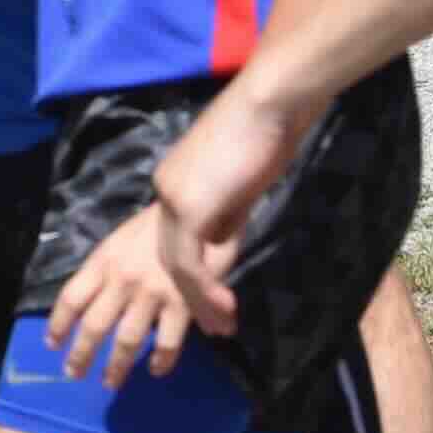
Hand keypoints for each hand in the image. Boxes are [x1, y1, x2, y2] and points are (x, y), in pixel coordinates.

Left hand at [44, 191, 228, 382]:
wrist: (192, 210)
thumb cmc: (153, 228)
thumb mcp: (118, 243)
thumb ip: (105, 271)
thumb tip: (89, 302)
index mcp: (103, 262)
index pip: (71, 297)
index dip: (58, 323)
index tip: (51, 344)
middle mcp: (122, 280)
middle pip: (94, 324)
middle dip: (82, 353)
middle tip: (73, 373)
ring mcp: (151, 293)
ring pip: (127, 339)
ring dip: (117, 365)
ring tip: (109, 382)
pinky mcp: (182, 304)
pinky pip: (168, 342)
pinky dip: (162, 360)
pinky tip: (155, 370)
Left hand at [144, 87, 294, 318]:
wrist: (268, 104)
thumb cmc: (264, 134)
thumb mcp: (241, 184)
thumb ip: (226, 213)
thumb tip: (223, 243)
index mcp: (174, 182)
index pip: (177, 239)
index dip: (194, 276)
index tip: (215, 305)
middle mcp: (165, 189)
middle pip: (169, 256)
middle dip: (189, 297)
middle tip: (214, 327)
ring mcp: (172, 197)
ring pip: (175, 264)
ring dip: (199, 301)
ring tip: (222, 327)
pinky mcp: (188, 207)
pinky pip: (189, 261)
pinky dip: (205, 290)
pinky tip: (226, 306)